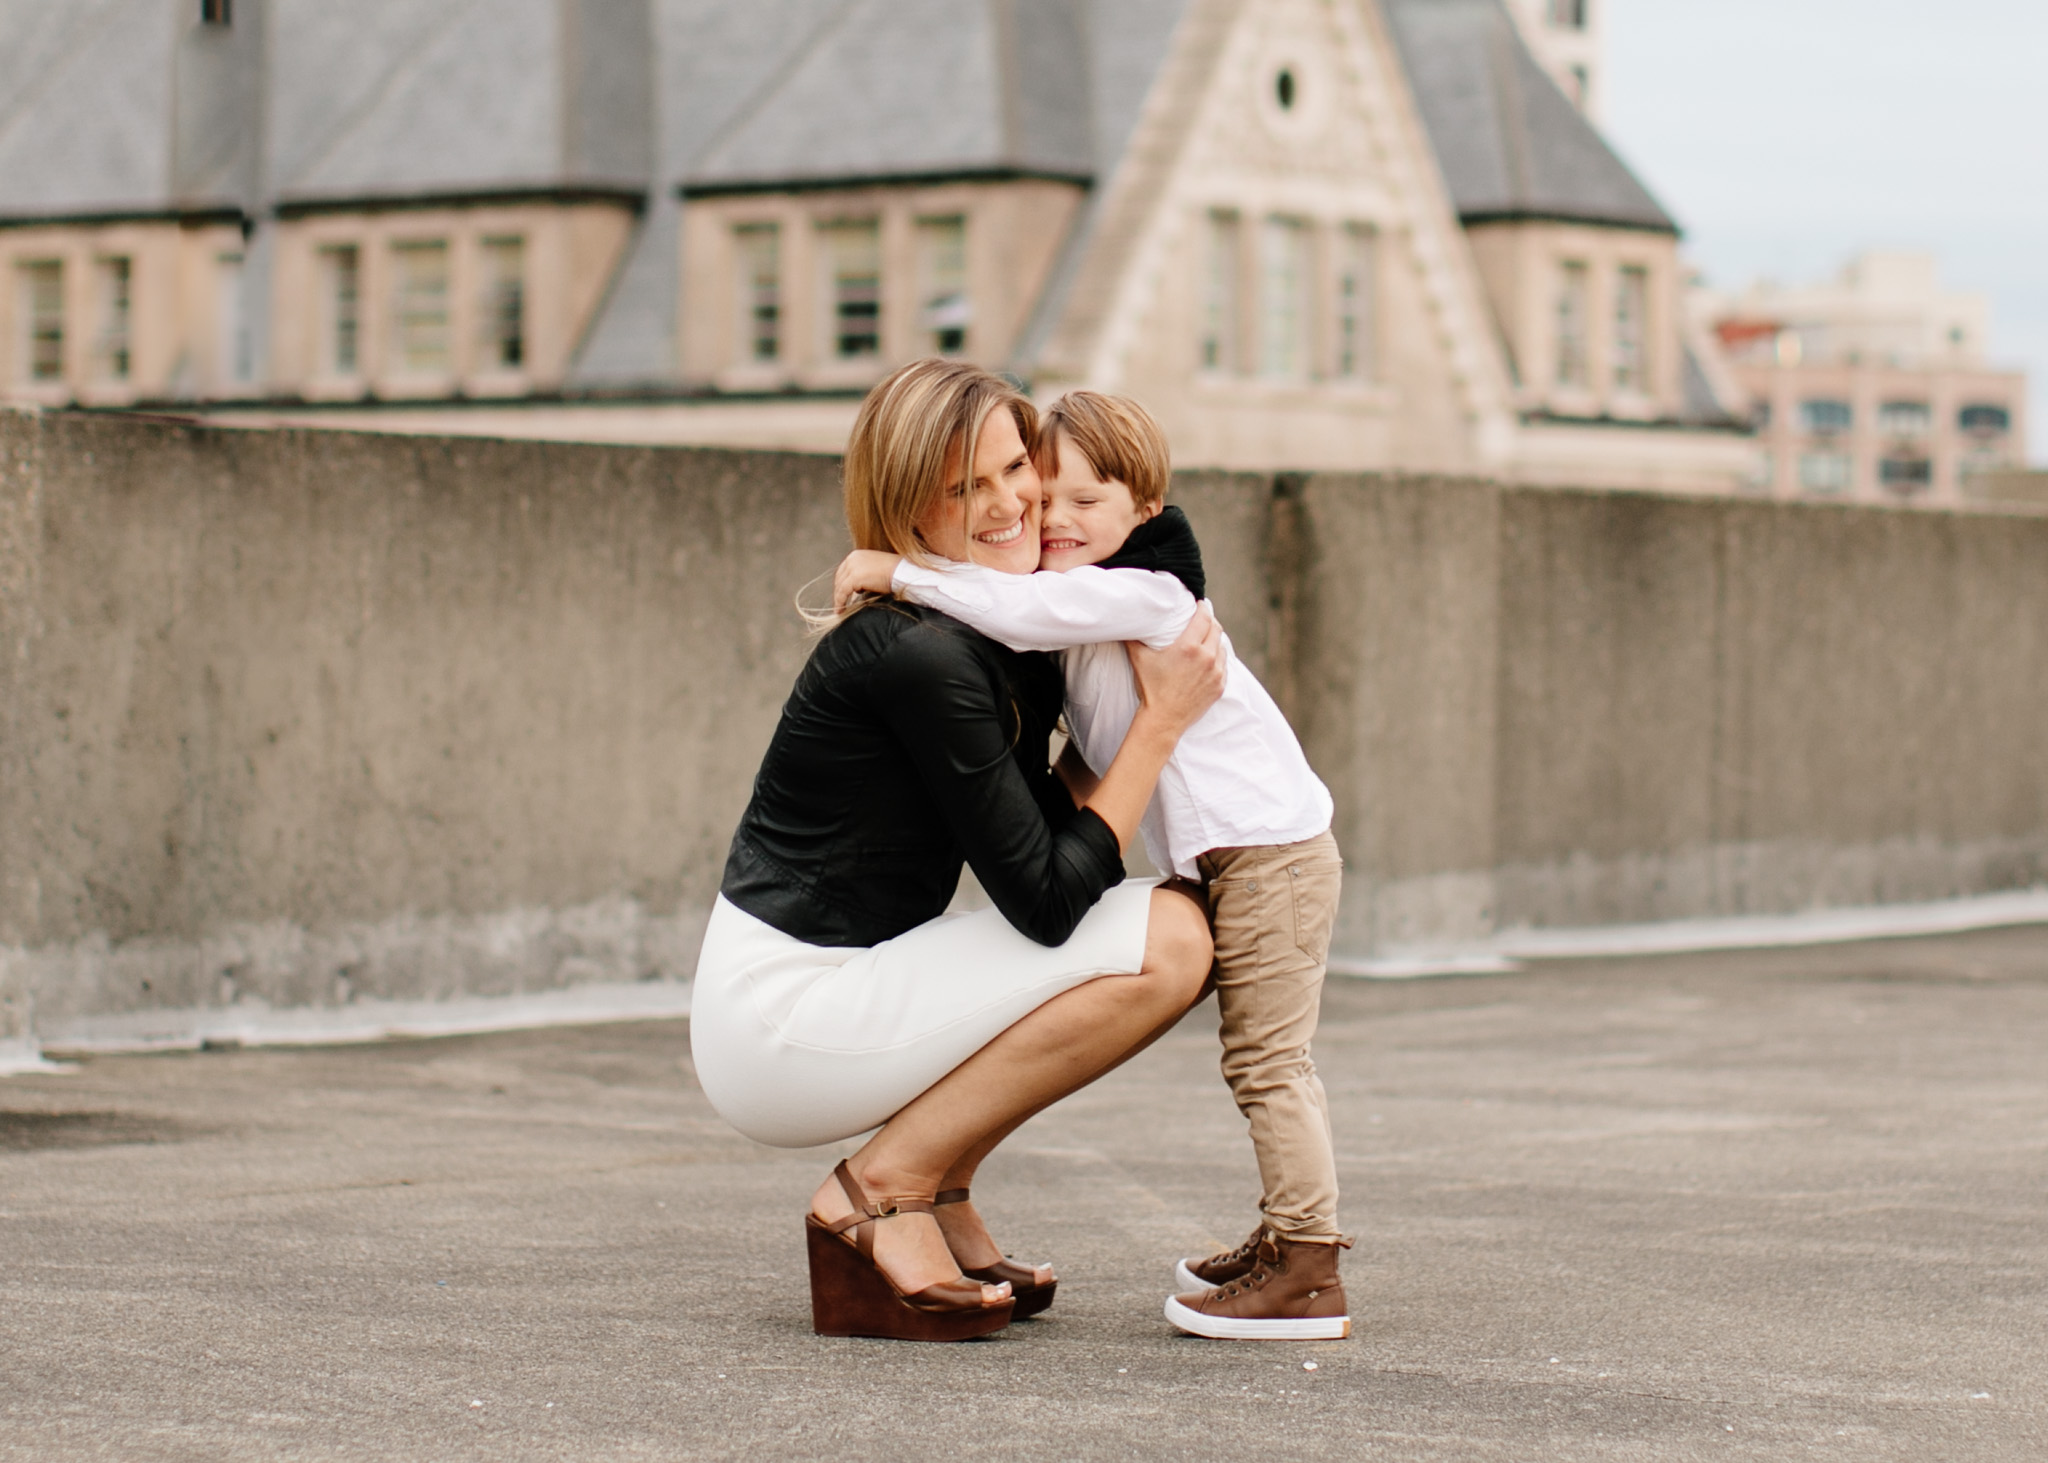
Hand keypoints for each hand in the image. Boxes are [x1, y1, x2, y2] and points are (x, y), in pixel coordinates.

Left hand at [834, 550, 902, 611]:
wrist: (902, 572)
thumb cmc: (895, 573)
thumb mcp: (875, 569)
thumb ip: (864, 574)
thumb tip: (858, 588)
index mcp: (857, 555)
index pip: (843, 571)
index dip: (841, 584)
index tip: (842, 595)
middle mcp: (852, 558)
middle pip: (839, 578)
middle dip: (839, 591)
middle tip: (840, 603)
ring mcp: (852, 567)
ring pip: (840, 586)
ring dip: (838, 598)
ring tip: (839, 609)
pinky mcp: (854, 577)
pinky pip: (843, 592)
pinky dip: (840, 602)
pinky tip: (840, 610)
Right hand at [1126, 607, 1225, 734]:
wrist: (1162, 720)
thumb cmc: (1150, 689)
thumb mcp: (1139, 659)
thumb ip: (1133, 638)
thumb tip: (1126, 622)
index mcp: (1189, 647)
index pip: (1204, 617)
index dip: (1203, 607)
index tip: (1200, 603)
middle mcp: (1207, 658)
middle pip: (1216, 629)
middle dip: (1210, 621)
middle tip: (1202, 618)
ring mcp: (1216, 673)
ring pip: (1222, 647)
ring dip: (1215, 640)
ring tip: (1206, 638)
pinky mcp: (1220, 686)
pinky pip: (1224, 665)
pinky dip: (1218, 658)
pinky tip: (1210, 658)